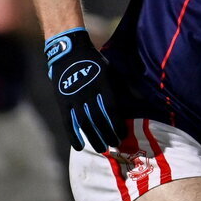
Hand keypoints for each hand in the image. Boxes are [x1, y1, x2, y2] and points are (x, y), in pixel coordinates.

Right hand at [44, 27, 124, 151]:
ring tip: (101, 148)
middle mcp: (88, 93)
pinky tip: (79, 146)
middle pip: (99, 119)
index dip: (117, 124)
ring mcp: (74, 98)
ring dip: (93, 137)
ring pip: (84, 123)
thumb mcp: (110, 70)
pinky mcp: (63, 102)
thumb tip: (137, 99)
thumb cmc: (94, 61)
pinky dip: (73, 135)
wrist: (69, 52)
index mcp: (102, 84)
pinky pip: (68, 122)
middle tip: (115, 145)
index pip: (111, 109)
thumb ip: (120, 86)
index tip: (122, 135)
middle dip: (107, 134)